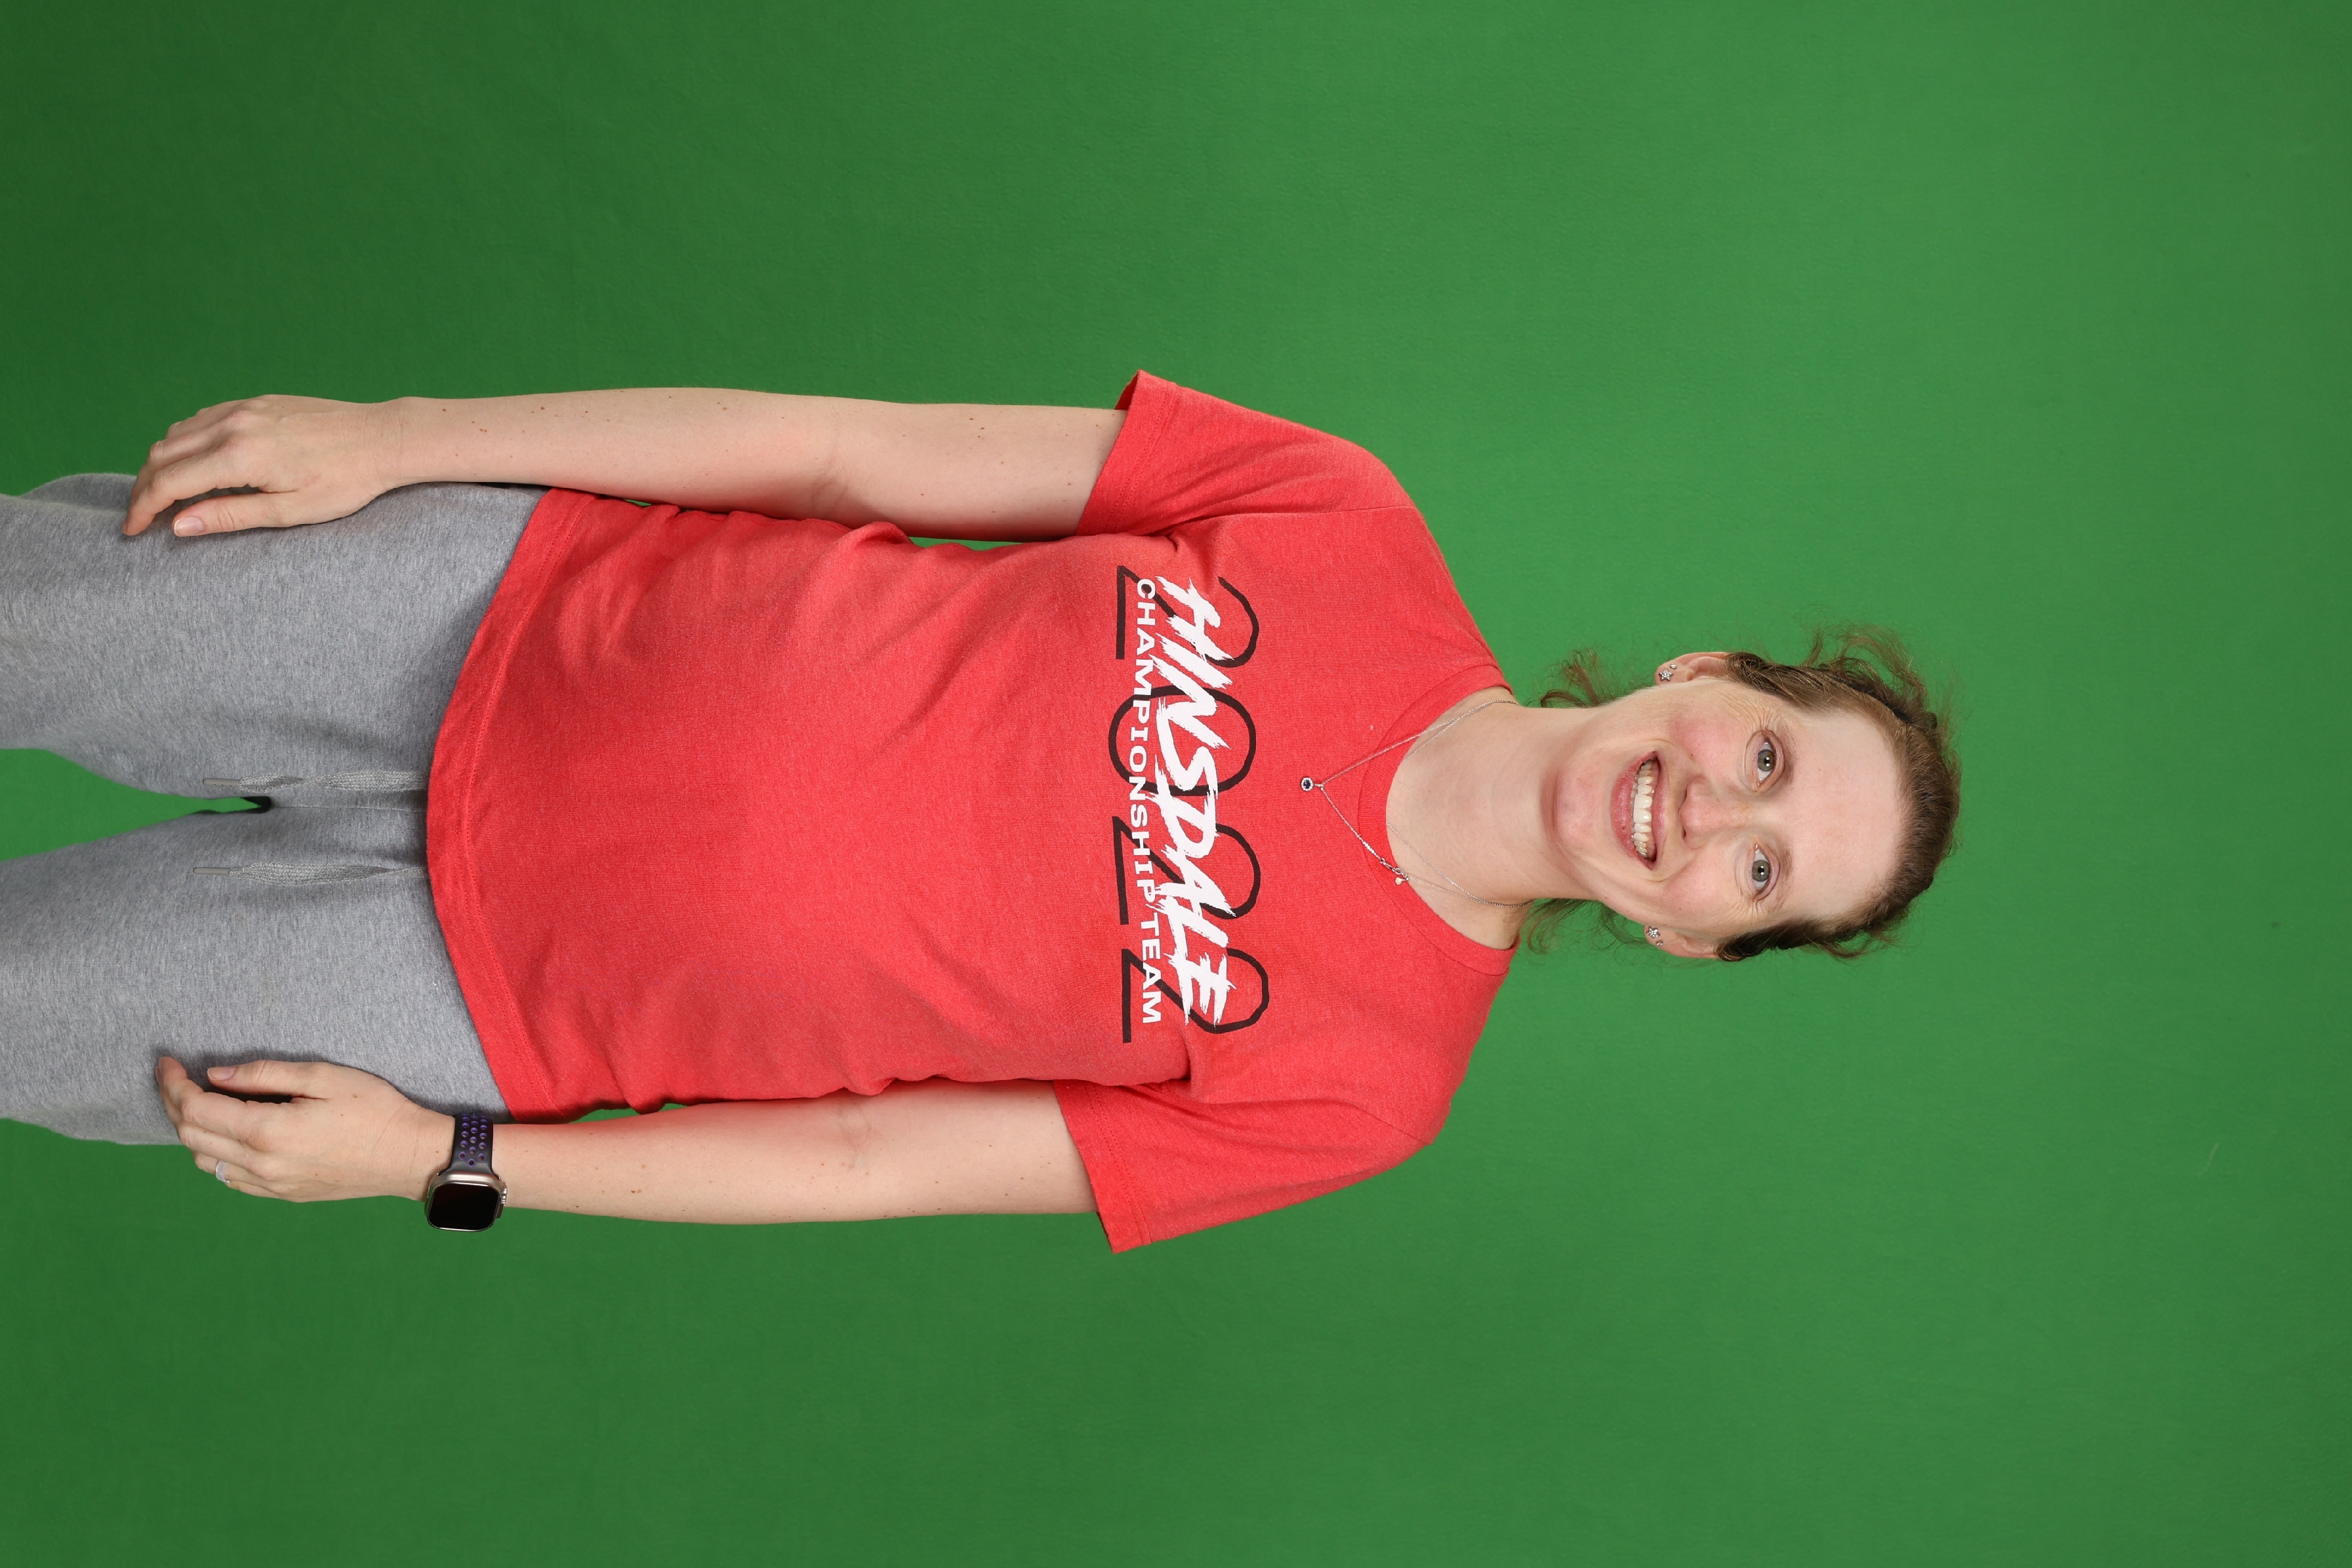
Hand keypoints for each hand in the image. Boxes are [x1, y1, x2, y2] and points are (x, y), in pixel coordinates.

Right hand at [124, 395, 404, 537]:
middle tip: (143, 517)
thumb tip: (179, 526)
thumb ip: (230, 516)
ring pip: (177, 433)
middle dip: (145, 488)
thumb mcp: (289, 511)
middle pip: (162, 455)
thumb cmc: (345, 482)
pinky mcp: (255, 401)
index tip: (133, 531)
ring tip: (166, 495)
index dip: (143, 509)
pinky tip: (195, 464)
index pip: (169, 482)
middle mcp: (233, 425)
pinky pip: (202, 419)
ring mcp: (242, 408)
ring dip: (162, 464)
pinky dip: (185, 442)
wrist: (383, 438)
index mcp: (239, 456)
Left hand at [155, 1056, 450, 1203]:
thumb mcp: (323, 1076)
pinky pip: (230, 1178)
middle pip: (191, 1136)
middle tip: (177, 1077)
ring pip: (205, 1161)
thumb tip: (218, 1075)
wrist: (409, 1156)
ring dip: (192, 1131)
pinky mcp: (282, 1194)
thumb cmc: (374, 1109)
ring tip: (201, 1103)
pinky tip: (229, 1134)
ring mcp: (270, 1185)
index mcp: (268, 1131)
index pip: (196, 1109)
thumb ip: (265, 1074)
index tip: (169, 1063)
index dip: (173, 1084)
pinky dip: (215, 1153)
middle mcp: (261, 1164)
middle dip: (175, 1102)